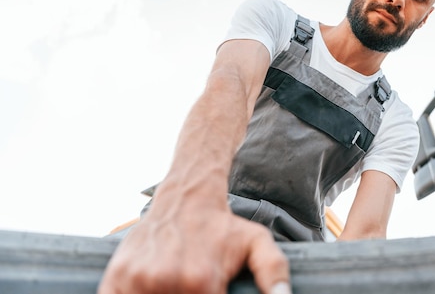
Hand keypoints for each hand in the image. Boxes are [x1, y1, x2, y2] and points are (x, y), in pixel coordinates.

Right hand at [98, 198, 290, 293]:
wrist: (186, 197)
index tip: (210, 292)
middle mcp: (166, 283)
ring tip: (174, 288)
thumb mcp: (256, 243)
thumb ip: (273, 271)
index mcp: (202, 282)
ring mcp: (137, 281)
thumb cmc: (222, 226)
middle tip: (191, 289)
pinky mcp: (115, 278)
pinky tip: (151, 292)